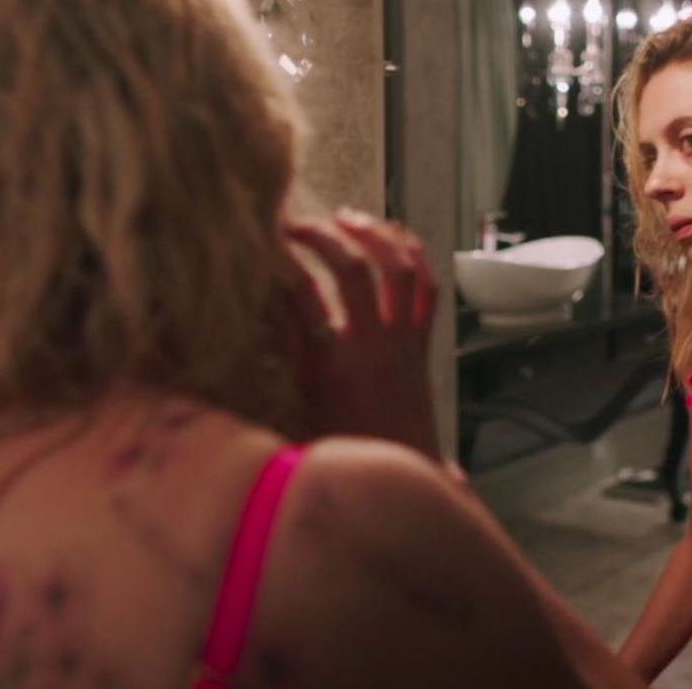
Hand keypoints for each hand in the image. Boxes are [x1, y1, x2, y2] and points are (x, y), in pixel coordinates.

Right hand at [283, 210, 440, 457]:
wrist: (403, 475)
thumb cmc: (345, 451)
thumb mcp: (301, 405)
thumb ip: (287, 354)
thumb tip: (267, 304)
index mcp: (333, 366)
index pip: (302, 295)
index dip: (281, 260)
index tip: (263, 240)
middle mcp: (373, 346)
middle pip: (353, 270)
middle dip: (324, 236)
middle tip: (298, 224)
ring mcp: (404, 342)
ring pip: (399, 268)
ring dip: (374, 234)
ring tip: (347, 218)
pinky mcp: (423, 344)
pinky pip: (428, 289)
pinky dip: (416, 255)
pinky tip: (396, 235)